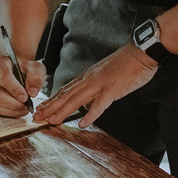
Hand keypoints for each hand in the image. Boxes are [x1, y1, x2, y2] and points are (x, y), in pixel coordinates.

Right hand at [0, 54, 46, 116]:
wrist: (11, 68)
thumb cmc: (21, 67)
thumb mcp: (34, 67)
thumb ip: (36, 77)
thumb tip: (32, 92)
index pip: (4, 78)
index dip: (15, 90)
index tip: (25, 98)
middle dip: (14, 105)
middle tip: (25, 107)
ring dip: (10, 111)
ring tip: (21, 109)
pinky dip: (3, 112)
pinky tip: (12, 109)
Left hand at [33, 43, 156, 127]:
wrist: (140, 54)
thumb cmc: (125, 66)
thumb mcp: (105, 79)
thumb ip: (94, 91)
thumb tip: (85, 106)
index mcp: (87, 78)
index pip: (64, 91)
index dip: (51, 101)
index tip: (40, 109)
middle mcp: (89, 80)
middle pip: (65, 96)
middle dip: (49, 108)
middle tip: (36, 117)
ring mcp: (99, 84)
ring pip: (76, 100)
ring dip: (62, 111)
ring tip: (50, 121)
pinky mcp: (112, 89)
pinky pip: (99, 104)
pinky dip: (90, 115)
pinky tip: (82, 123)